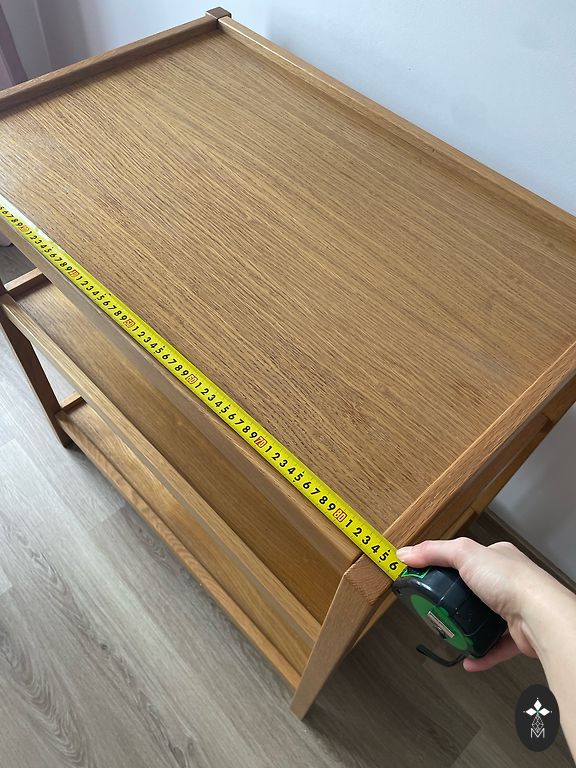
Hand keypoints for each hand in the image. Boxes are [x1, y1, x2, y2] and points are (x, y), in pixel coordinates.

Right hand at [395, 538, 560, 670]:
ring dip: (466, 628)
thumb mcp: (464, 553)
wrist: (540, 616)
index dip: (444, 566)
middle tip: (434, 609)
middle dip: (454, 601)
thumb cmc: (512, 581)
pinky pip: (495, 647)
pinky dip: (480, 653)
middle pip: (473, 591)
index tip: (425, 577)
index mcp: (496, 557)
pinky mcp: (518, 635)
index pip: (465, 557)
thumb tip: (407, 553)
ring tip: (449, 632)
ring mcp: (513, 608)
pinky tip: (467, 657)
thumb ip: (434, 552)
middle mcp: (507, 582)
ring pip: (484, 619)